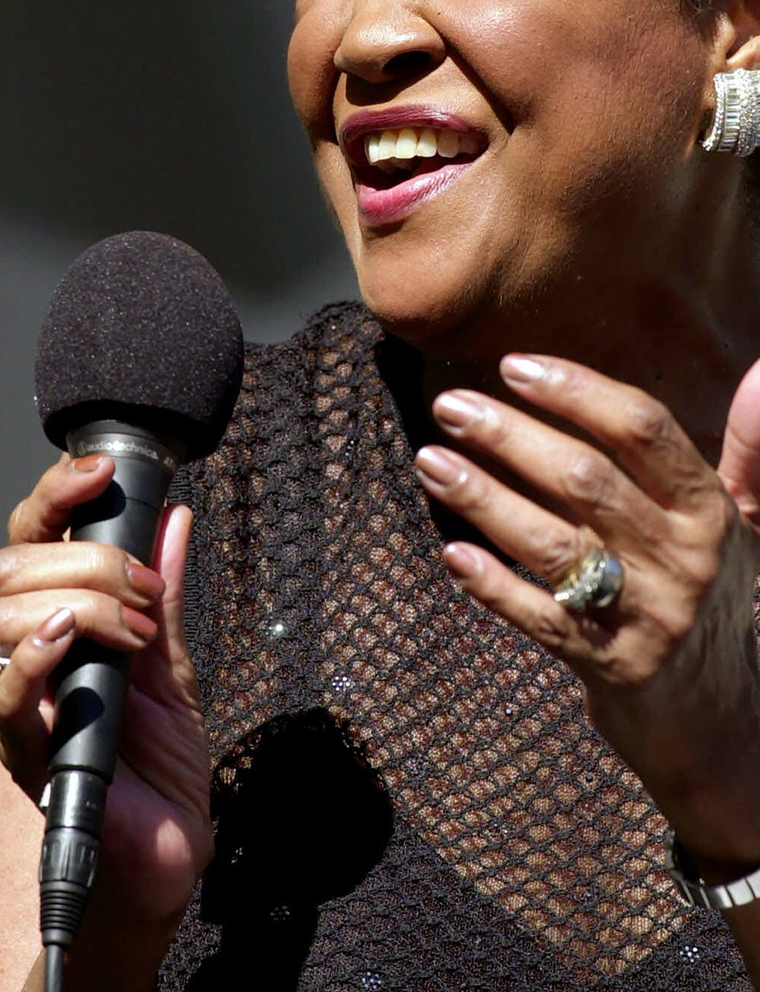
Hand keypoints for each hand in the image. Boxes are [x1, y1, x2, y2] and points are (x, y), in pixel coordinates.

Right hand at [0, 455, 211, 953]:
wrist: (164, 859)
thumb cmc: (158, 774)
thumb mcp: (173, 667)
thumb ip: (165, 596)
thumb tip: (172, 519)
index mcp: (62, 630)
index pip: (33, 544)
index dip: (56, 496)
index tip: (101, 470)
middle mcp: (30, 659)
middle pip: (11, 570)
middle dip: (84, 556)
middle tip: (142, 584)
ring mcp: (22, 705)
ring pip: (3, 620)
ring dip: (76, 600)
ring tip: (131, 622)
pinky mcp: (26, 754)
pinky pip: (6, 699)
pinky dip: (32, 657)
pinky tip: (64, 636)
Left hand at [414, 348, 759, 867]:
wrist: (717, 726)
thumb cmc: (720, 596)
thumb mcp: (750, 518)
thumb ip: (756, 434)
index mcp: (713, 511)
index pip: (643, 430)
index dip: (578, 391)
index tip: (514, 365)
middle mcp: (684, 559)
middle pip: (585, 480)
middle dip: (510, 436)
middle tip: (450, 406)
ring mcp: (646, 617)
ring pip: (552, 543)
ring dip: (483, 498)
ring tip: (430, 460)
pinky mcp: (609, 668)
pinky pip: (540, 618)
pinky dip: (492, 585)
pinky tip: (449, 551)